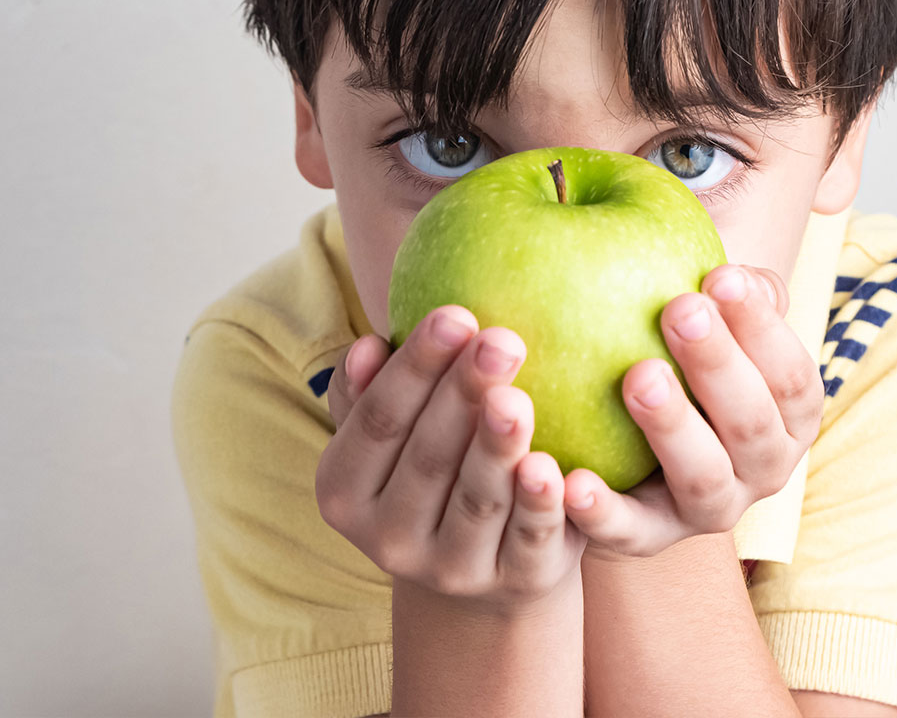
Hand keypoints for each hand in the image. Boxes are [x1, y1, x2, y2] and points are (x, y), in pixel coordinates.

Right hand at [315, 306, 585, 608]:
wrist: (482, 568)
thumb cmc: (431, 468)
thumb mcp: (392, 436)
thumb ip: (372, 391)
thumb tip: (367, 346)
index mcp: (344, 490)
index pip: (378, 421)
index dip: (414, 368)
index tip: (456, 314)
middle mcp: (388, 539)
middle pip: (427, 457)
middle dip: (462, 394)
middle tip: (501, 340)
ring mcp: (450, 570)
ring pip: (475, 500)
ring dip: (496, 449)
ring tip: (518, 397)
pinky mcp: (512, 583)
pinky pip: (526, 540)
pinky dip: (538, 505)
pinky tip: (552, 469)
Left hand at [560, 264, 823, 557]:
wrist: (637, 454)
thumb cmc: (683, 360)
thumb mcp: (714, 327)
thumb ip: (730, 295)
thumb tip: (731, 270)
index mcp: (790, 415)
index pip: (791, 374)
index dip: (763, 326)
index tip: (721, 274)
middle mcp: (763, 467)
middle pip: (752, 423)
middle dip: (720, 365)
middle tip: (680, 309)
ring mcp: (710, 509)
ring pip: (702, 478)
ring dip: (673, 427)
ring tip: (638, 378)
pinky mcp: (650, 539)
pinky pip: (628, 531)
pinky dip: (603, 511)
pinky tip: (569, 481)